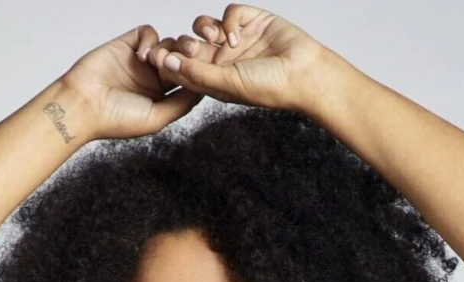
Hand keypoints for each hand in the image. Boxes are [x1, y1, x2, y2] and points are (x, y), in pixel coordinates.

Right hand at [62, 23, 205, 138]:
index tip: (202, 72)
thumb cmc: (115, 119)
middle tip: (187, 57)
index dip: (196, 74)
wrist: (83, 104)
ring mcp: (141, 60)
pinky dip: (150, 40)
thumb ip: (181, 104)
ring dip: (168, 49)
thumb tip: (202, 90)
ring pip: (168, 43)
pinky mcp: (128, 44)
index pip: (187, 80)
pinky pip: (148, 32)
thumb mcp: (156, 119)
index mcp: (162, 98)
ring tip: (157, 63)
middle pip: (181, 58)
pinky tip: (142, 55)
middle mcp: (153, 78)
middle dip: (186, 57)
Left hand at [140, 8, 328, 110]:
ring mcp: (237, 39)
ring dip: (204, 27)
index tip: (160, 56)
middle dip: (186, 44)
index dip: (171, 61)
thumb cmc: (268, 87)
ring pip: (206, 25)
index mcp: (215, 80)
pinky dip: (229, 20)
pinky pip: (230, 12)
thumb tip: (169, 63)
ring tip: (212, 36)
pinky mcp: (251, 20)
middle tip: (189, 46)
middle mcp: (223, 60)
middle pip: (192, 45)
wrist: (303, 73)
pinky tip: (237, 35)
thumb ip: (196, 74)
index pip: (185, 68)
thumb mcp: (227, 84)